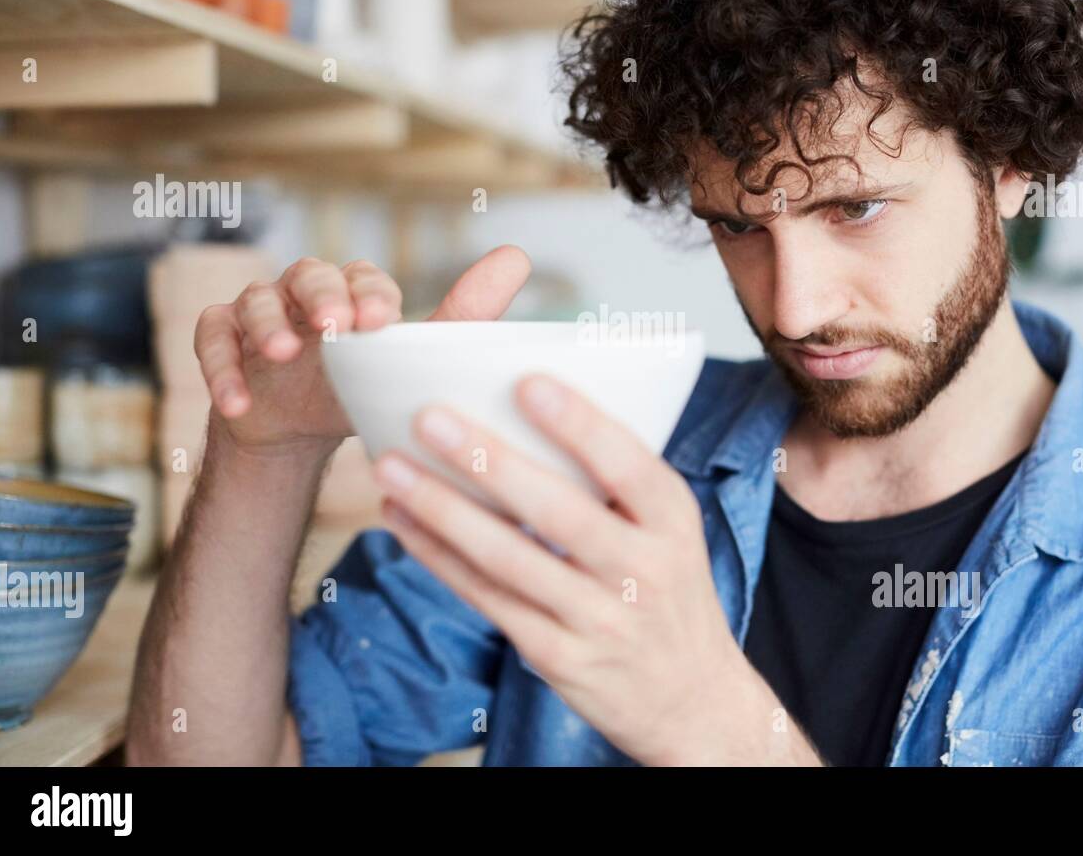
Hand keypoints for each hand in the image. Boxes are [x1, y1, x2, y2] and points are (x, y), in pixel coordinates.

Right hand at [193, 247, 530, 459]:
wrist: (297, 427)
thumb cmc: (360, 383)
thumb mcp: (408, 360)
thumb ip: (461, 316)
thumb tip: (517, 256)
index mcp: (354, 290)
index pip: (362, 277)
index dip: (370, 294)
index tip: (381, 323)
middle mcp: (305, 290)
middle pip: (308, 274)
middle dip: (322, 296)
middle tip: (334, 326)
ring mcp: (258, 311)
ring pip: (255, 298)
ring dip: (266, 324)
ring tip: (282, 352)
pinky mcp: (221, 339)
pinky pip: (211, 339)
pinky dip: (220, 368)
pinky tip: (237, 402)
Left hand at [372, 373, 823, 765]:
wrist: (691, 700)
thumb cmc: (668, 593)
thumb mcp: (670, 531)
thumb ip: (618, 482)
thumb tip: (525, 410)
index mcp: (673, 521)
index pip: (629, 466)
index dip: (579, 424)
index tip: (527, 382)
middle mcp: (641, 570)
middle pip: (557, 511)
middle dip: (487, 461)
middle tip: (428, 418)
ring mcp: (598, 619)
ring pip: (508, 558)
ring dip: (442, 509)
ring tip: (391, 467)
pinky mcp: (558, 657)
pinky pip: (488, 598)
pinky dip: (439, 557)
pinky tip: (404, 521)